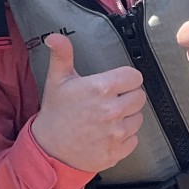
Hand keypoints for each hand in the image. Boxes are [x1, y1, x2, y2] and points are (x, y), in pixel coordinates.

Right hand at [29, 34, 145, 175]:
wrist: (48, 149)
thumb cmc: (55, 113)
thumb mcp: (57, 80)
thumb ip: (62, 55)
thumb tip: (55, 36)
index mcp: (101, 88)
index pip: (135, 77)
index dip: (127, 79)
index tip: (117, 84)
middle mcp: (112, 110)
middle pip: (140, 97)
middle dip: (128, 97)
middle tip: (111, 101)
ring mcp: (116, 133)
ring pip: (138, 118)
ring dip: (127, 117)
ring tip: (108, 118)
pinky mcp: (117, 151)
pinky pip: (134, 140)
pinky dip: (124, 138)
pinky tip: (108, 134)